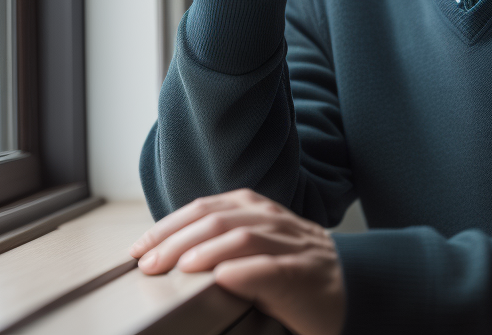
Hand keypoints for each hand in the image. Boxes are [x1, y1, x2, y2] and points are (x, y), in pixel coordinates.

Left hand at [130, 189, 345, 334]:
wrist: (353, 284)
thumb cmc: (295, 269)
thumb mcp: (256, 247)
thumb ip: (222, 241)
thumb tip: (170, 253)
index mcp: (255, 209)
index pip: (203, 208)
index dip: (167, 225)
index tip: (138, 248)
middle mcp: (270, 220)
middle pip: (217, 219)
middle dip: (177, 240)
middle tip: (147, 264)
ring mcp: (289, 245)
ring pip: (242, 237)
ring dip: (207, 251)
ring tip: (180, 268)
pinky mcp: (304, 274)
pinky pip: (273, 269)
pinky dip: (246, 272)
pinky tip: (224, 279)